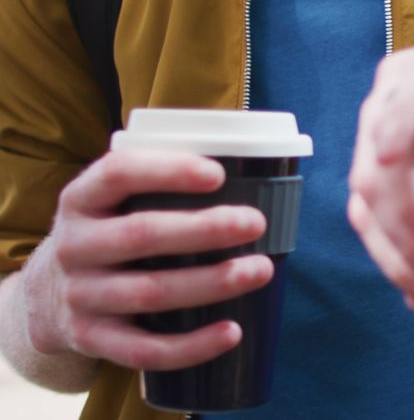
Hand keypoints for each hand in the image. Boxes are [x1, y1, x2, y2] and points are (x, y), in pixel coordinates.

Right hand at [21, 150, 272, 370]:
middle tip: (256, 223)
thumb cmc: (108, 233)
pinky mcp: (92, 339)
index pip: (118, 174)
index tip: (219, 174)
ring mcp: (80, 296)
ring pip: (150, 292)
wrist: (46, 296)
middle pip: (141, 235)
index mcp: (81, 199)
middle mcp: (74, 246)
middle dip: (205, 229)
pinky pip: (144, 350)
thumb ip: (157, 183)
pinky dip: (192, 345)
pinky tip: (232, 332)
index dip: (169, 171)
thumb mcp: (111, 200)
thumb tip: (247, 171)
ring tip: (260, 270)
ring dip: (212, 282)